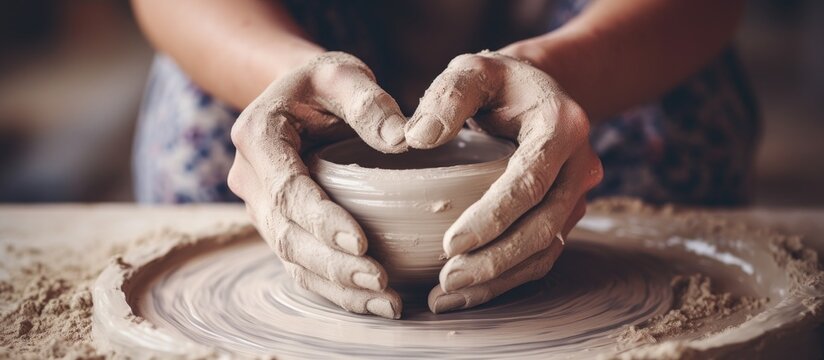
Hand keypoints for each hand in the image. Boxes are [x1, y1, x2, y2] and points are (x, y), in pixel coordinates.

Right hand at [228, 52, 406, 318]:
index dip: (321, 220)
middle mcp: (250, 177)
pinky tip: (371, 302)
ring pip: (292, 258)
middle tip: (379, 280)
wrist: (299, 96)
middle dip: (332, 263)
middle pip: (286, 234)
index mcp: (258, 136)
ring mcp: (261, 207)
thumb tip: (405, 140)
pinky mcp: (279, 226)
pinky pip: (300, 265)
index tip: (361, 243)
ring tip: (385, 302)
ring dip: (336, 285)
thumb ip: (370, 103)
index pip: (287, 189)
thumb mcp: (344, 75)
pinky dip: (334, 288)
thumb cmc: (324, 83)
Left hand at [405, 51, 602, 312]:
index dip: (492, 218)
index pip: (528, 182)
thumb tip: (416, 138)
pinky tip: (469, 292)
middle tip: (446, 280)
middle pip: (543, 226)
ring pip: (546, 249)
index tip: (449, 245)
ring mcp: (577, 193)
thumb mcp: (471, 70)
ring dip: (499, 278)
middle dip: (495, 260)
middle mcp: (580, 165)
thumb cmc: (497, 81)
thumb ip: (447, 96)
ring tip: (447, 295)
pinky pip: (542, 255)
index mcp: (562, 127)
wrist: (534, 90)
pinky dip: (507, 278)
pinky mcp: (564, 213)